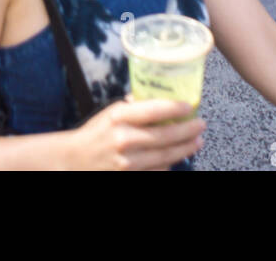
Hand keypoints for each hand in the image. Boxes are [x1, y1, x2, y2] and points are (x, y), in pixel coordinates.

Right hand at [65, 99, 204, 170]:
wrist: (74, 160)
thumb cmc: (95, 133)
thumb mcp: (110, 113)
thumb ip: (133, 107)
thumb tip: (160, 98)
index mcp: (118, 117)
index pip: (153, 110)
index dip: (175, 108)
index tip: (190, 105)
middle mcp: (124, 139)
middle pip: (165, 136)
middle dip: (188, 131)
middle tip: (201, 125)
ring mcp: (127, 162)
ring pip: (165, 156)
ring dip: (185, 149)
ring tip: (197, 141)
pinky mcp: (130, 176)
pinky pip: (158, 170)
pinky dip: (169, 163)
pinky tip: (177, 156)